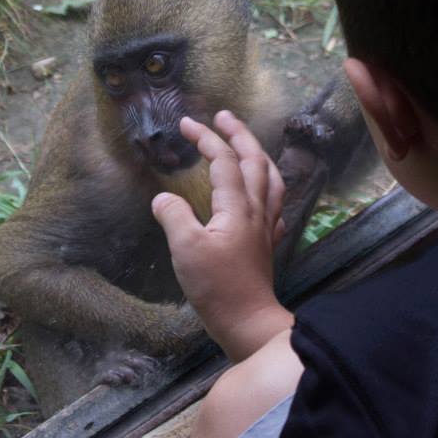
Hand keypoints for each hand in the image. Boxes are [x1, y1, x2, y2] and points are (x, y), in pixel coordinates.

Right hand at [152, 111, 293, 361]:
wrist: (248, 321)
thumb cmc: (216, 287)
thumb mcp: (185, 250)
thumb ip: (174, 217)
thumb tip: (163, 198)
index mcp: (236, 207)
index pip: (224, 161)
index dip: (206, 139)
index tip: (186, 125)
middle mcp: (256, 210)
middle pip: (255, 161)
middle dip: (239, 134)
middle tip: (223, 116)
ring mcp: (266, 227)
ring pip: (270, 179)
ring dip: (258, 155)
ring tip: (246, 143)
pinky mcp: (267, 244)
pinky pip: (274, 204)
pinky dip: (267, 187)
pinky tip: (261, 193)